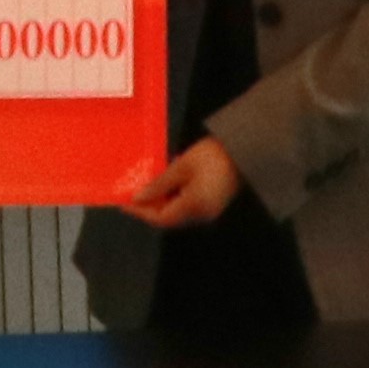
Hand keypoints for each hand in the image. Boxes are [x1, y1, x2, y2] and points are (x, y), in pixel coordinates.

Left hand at [121, 140, 241, 228]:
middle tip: (131, 194)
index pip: (161, 218)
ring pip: (177, 212)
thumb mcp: (183, 166)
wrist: (244, 150)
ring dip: (160, 201)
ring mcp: (208, 210)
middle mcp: (201, 214)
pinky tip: (165, 183)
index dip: (141, 211)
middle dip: (148, 207)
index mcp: (194, 206)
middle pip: (168, 217)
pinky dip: (173, 197)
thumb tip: (139, 197)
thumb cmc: (213, 155)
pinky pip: (186, 205)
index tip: (124, 203)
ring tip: (146, 186)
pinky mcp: (212, 204)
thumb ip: (160, 183)